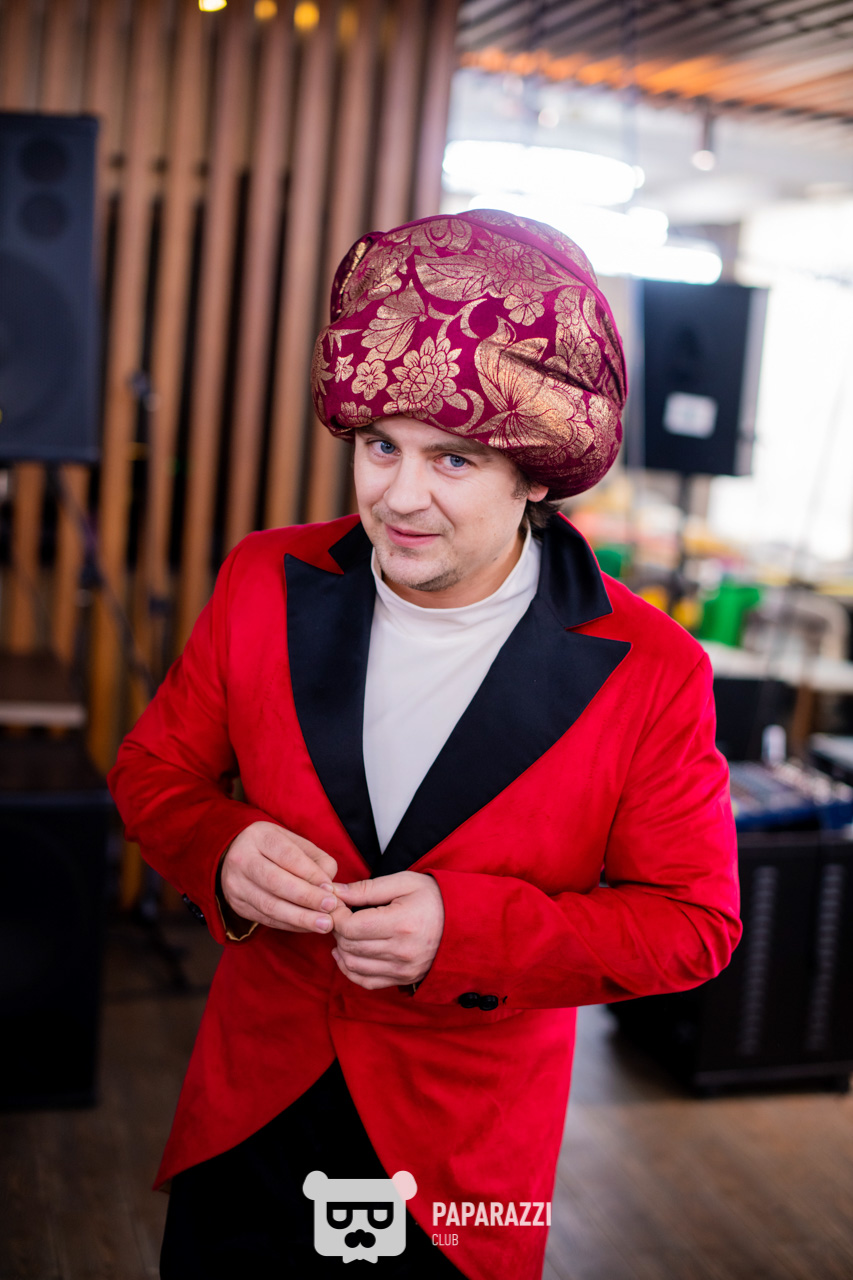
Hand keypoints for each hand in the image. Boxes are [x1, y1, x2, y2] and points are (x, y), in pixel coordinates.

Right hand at [218, 821, 338, 933]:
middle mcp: (243, 860)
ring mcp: (236, 885)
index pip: (287, 856)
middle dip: (307, 898)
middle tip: (330, 908)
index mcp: (259, 837)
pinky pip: (266, 919)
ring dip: (300, 918)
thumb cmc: (273, 848)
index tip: (330, 889)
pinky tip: (308, 926)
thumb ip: (316, 859)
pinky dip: (290, 925)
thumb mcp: (294, 842)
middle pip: (276, 882)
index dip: (311, 874)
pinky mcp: (237, 905)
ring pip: (270, 906)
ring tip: (324, 924)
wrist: (233, 856)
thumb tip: (328, 885)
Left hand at [330, 872, 444, 989]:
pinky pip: (366, 982)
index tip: (337, 904)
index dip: (336, 915)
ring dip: (341, 949)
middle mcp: (401, 951)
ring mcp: (403, 969)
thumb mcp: (403, 882)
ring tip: (343, 932)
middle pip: (350, 946)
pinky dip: (350, 970)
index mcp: (401, 923)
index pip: (351, 927)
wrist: (466, 922)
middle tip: (338, 914)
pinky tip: (345, 955)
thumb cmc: (434, 897)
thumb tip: (335, 892)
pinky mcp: (403, 979)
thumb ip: (367, 888)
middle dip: (337, 929)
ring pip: (354, 966)